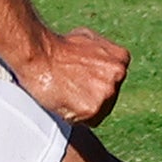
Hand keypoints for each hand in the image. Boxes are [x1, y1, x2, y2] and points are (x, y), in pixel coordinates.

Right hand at [11, 26, 130, 125]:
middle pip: (109, 99)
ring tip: (67, 91)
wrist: (40, 55)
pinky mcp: (93, 109)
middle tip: (71, 86)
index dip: (95, 83)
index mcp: (121, 59)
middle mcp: (118, 75)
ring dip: (84, 107)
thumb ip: (103, 54)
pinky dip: (76, 116)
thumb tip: (103, 61)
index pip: (114, 82)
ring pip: (99, 112)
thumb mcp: (89, 40)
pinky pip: (87, 122)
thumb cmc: (59, 47)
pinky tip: (65, 100)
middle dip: (92, 96)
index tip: (81, 79)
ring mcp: (107, 93)